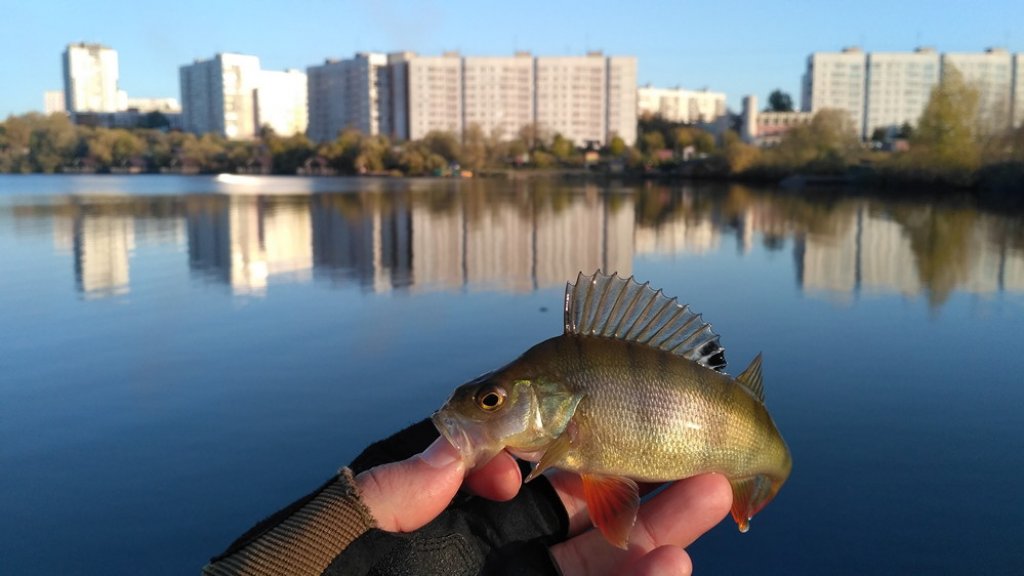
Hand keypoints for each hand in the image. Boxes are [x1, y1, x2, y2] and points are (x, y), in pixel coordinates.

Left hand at [355, 436, 731, 575]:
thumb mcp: (320, 546)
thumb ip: (382, 496)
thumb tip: (451, 446)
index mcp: (435, 524)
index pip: (501, 473)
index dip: (531, 453)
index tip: (529, 458)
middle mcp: (487, 556)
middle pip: (571, 512)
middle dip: (627, 476)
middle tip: (685, 444)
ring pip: (597, 561)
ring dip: (655, 530)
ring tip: (710, 491)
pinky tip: (674, 566)